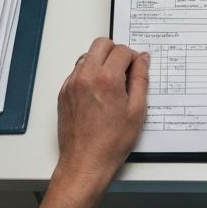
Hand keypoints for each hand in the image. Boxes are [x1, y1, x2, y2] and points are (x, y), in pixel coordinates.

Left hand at [55, 37, 148, 192]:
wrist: (85, 163)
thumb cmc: (111, 143)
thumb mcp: (136, 110)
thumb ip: (141, 79)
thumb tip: (143, 60)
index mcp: (106, 79)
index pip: (122, 50)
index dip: (133, 57)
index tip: (136, 68)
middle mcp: (86, 76)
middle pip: (101, 44)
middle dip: (115, 52)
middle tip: (124, 70)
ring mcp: (72, 84)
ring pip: (87, 56)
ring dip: (101, 62)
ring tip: (111, 83)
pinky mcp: (63, 93)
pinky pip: (77, 71)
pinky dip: (89, 74)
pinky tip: (98, 93)